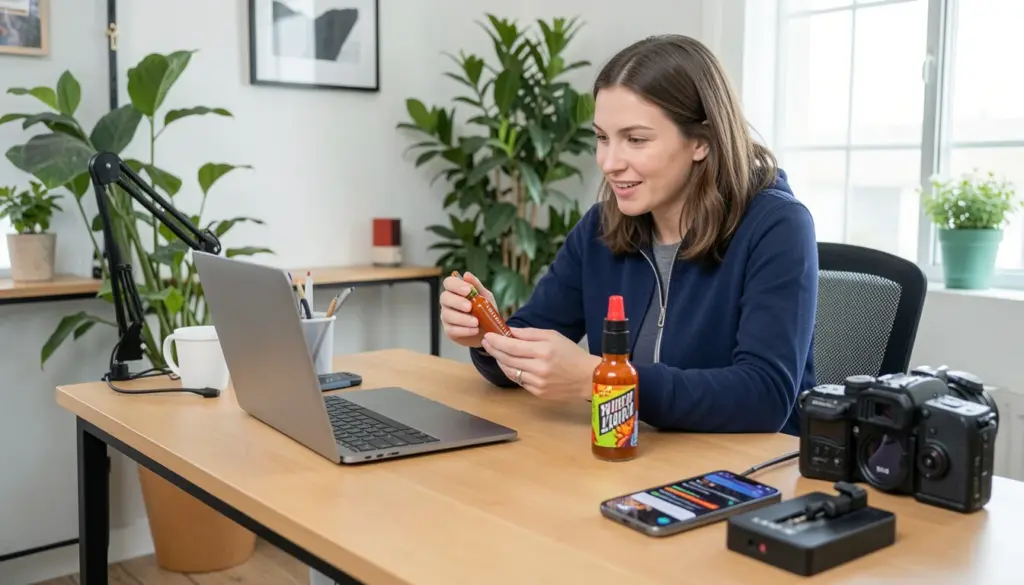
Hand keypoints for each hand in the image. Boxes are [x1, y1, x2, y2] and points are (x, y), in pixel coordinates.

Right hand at [439, 271, 497, 347]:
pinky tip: (474, 330)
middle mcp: (448, 303)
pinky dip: (464, 330)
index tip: (468, 290)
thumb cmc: (485, 311)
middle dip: (457, 302)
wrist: (489, 331)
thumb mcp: (485, 297)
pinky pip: (452, 330)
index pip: (448, 282)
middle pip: (444, 298)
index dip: (456, 285)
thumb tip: (467, 274)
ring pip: (447, 315)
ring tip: (476, 322)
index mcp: (456, 291)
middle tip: (470, 307)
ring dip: (462, 318)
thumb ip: (477, 286)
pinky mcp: (449, 331)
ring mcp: (447, 317)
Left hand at [481, 327, 600, 399]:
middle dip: (494, 350)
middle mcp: (538, 368)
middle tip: (487, 343)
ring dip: (500, 362)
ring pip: (510, 372)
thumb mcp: (553, 336)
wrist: (587, 378)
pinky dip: (512, 372)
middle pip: (507, 359)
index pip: (512, 346)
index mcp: (543, 351)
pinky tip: (511, 365)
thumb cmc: (571, 353)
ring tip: (497, 353)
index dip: (496, 342)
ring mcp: (537, 383)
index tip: (487, 336)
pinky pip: (519, 381)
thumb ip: (529, 333)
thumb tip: (509, 331)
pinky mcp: (538, 393)